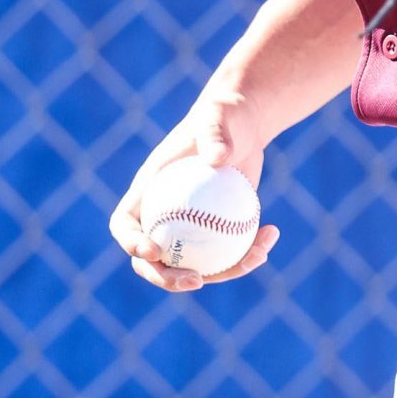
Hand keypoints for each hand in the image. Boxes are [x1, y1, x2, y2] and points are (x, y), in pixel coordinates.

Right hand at [109, 91, 279, 293]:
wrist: (243, 124)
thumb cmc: (223, 116)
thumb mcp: (218, 119)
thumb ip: (215, 136)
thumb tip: (217, 158)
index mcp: (148, 190)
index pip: (124, 223)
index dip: (131, 243)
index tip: (154, 251)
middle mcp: (162, 214)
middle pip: (152, 259)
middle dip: (166, 279)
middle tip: (197, 280)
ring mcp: (188, 227)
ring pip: (195, 263)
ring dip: (223, 272)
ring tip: (255, 259)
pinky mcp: (215, 230)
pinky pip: (226, 252)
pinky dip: (248, 250)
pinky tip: (272, 234)